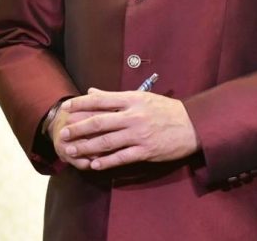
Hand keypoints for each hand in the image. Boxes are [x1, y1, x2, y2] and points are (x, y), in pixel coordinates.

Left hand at [58, 87, 198, 170]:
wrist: (192, 125)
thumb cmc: (166, 109)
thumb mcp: (142, 97)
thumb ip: (115, 97)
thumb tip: (91, 92)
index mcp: (132, 99)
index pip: (101, 100)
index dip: (81, 104)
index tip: (66, 108)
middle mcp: (134, 116)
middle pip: (100, 122)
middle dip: (78, 128)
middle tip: (63, 133)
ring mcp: (139, 135)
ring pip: (107, 142)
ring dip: (87, 146)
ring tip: (72, 150)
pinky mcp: (146, 151)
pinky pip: (121, 157)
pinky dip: (106, 161)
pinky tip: (94, 164)